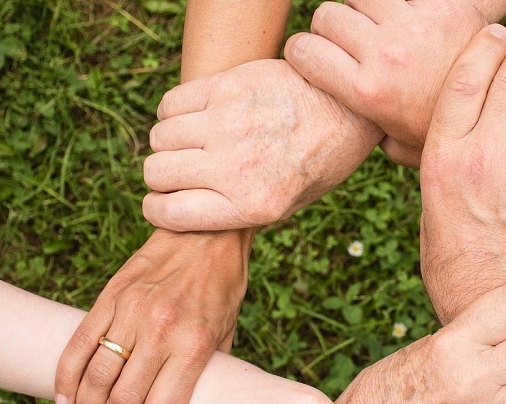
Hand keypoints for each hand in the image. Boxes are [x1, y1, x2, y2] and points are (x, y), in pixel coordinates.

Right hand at [54, 228, 250, 403]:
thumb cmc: (222, 286)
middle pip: (122, 402)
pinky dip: (65, 378)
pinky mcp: (110, 297)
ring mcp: (131, 312)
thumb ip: (206, 369)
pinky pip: (78, 345)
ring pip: (95, 378)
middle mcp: (160, 331)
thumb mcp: (227, 332)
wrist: (206, 233)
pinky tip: (66, 399)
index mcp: (193, 345)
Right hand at [142, 59, 382, 230]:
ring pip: (160, 137)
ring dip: (169, 143)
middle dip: (162, 176)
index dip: (157, 209)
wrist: (348, 109)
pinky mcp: (227, 87)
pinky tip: (196, 116)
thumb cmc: (318, 161)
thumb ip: (237, 211)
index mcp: (252, 205)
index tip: (162, 202)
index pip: (169, 213)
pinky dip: (173, 112)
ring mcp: (229, 124)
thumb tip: (184, 211)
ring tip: (193, 142)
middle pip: (157, 173)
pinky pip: (171, 104)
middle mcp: (236, 167)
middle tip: (182, 170)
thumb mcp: (288, 205)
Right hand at [285, 0, 505, 166]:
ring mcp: (412, 26)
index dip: (302, 51)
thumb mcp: (398, 144)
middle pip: (327, 15)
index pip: (303, 50)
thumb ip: (366, 130)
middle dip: (332, 29)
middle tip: (350, 44)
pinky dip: (396, 2)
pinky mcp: (440, 6)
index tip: (313, 58)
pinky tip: (405, 17)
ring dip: (362, 8)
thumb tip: (346, 126)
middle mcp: (384, 54)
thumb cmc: (444, 135)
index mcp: (366, 91)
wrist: (502, 113)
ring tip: (378, 27)